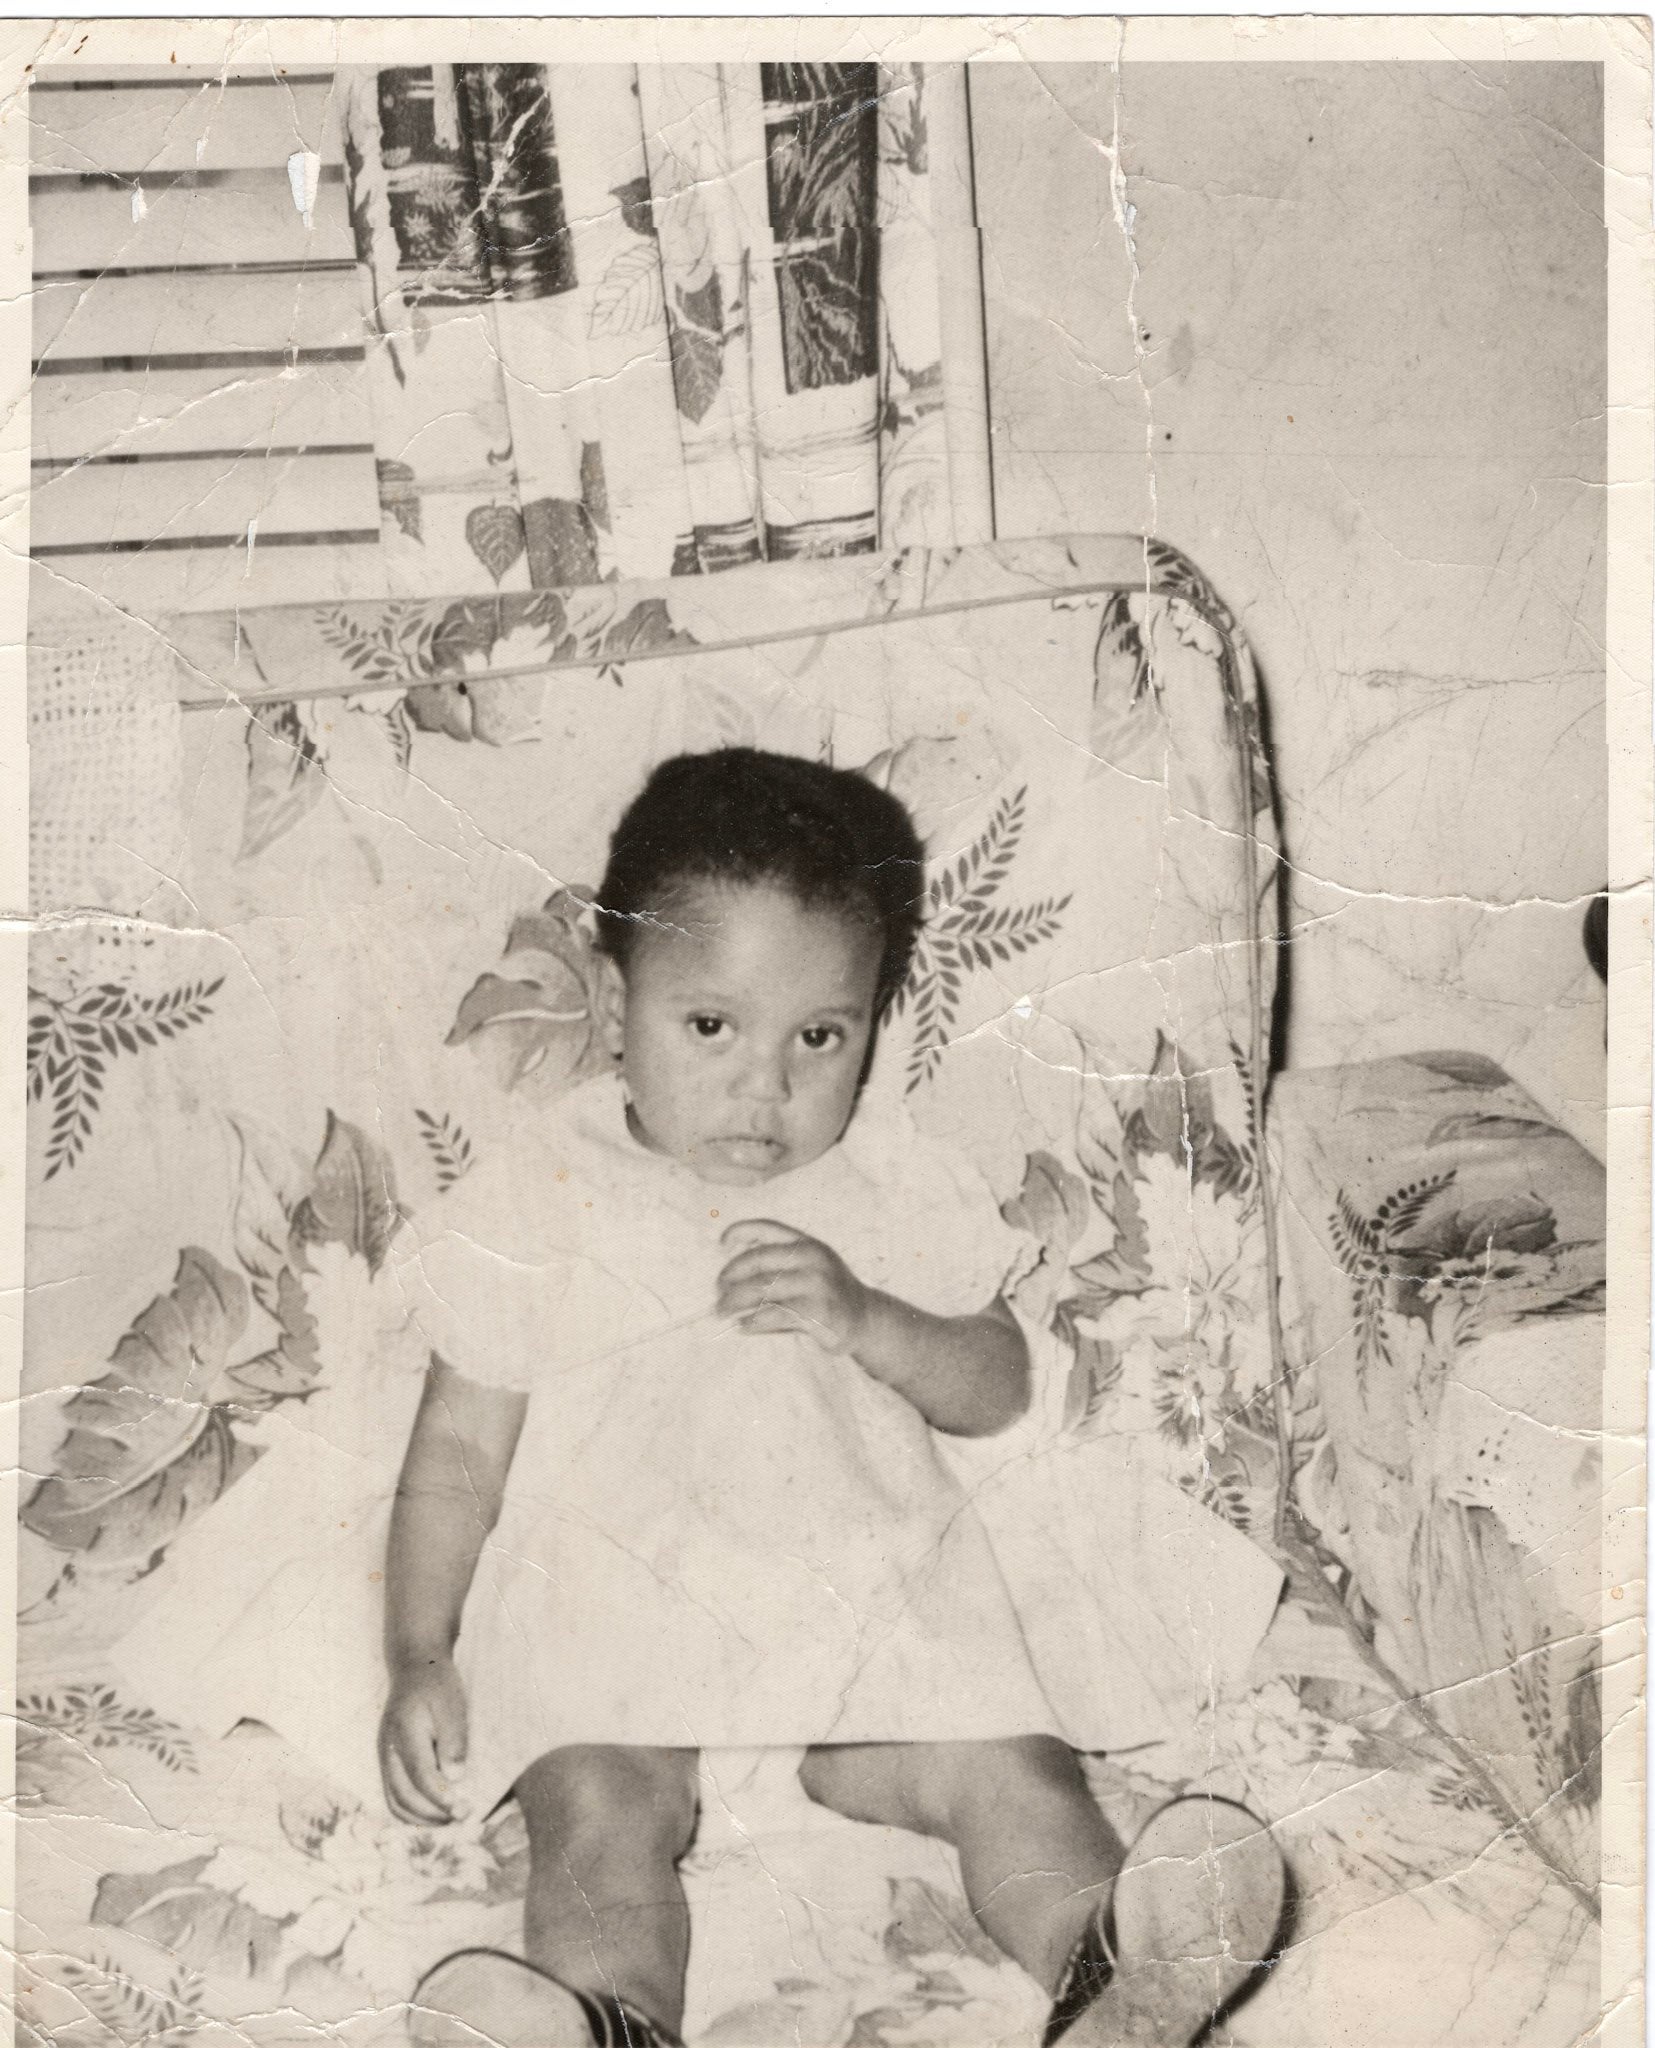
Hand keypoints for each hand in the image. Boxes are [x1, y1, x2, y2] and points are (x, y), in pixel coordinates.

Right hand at [379, 1653, 469, 1824]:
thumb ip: (453, 1741)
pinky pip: (393, 1796)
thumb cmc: (438, 1685)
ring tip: (450, 1819)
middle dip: (434, 1814)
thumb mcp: (452, 1705)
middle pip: (404, 1796)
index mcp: (404, 1734)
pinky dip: (412, 1811)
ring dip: (422, 1818)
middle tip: (463, 1817)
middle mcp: (388, 1750)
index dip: (442, 1799)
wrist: (415, 1667)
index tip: (464, 1811)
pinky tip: (435, 1811)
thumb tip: (454, 1778)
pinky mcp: (388, 1762)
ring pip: (395, 1802)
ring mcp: (384, 1757)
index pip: (421, 1777)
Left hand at [716, 1221, 872, 1354]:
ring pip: (762, 1288)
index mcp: (807, 1243)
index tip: (721, 1245)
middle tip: (717, 1292)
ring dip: (734, 1301)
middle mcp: (812, 1257)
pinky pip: (775, 1314)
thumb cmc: (827, 1293)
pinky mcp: (818, 1310)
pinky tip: (744, 1326)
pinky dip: (753, 1321)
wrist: (866, 1318)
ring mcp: (817, 1283)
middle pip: (757, 1259)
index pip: (768, 1227)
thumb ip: (780, 1262)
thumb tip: (729, 1275)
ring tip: (722, 1312)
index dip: (740, 1231)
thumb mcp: (811, 1266)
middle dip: (730, 1276)